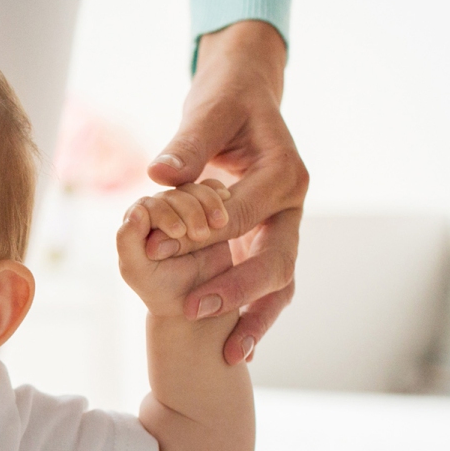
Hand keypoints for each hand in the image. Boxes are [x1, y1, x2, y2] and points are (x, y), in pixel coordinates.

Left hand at [117, 182, 235, 319]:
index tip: (179, 233)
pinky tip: (226, 210)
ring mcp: (183, 208)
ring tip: (218, 225)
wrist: (197, 300)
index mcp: (135, 223)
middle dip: (189, 210)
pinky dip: (220, 196)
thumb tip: (136, 211)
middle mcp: (158, 210)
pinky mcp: (207, 209)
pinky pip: (214, 190)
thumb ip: (128, 242)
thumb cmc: (162, 289)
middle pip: (173, 194)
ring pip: (194, 189)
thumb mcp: (138, 270)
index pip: (148, 205)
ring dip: (208, 203)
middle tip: (200, 235)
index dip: (164, 214)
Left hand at [145, 20, 308, 364]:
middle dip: (237, 289)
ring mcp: (285, 227)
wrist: (247, 97)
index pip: (242, 212)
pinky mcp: (271, 241)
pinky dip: (255, 316)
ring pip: (280, 281)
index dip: (199, 233)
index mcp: (284, 172)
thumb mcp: (209, 112)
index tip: (157, 249)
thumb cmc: (226, 101)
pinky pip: (269, 285)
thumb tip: (160, 173)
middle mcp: (292, 205)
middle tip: (195, 310)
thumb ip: (188, 143)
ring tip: (231, 353)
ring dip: (255, 317)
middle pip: (276, 258)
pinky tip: (238, 349)